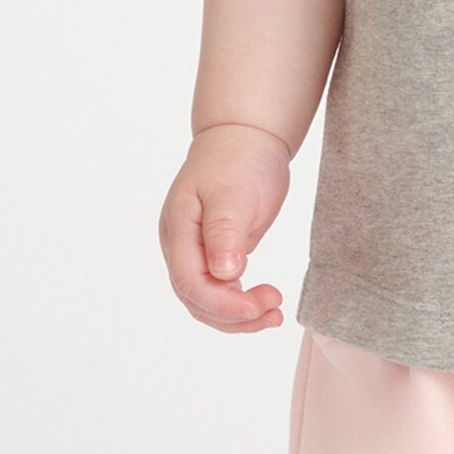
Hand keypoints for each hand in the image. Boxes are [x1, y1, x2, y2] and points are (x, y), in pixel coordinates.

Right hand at [159, 123, 291, 331]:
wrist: (244, 137)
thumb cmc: (237, 159)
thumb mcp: (233, 193)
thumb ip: (225, 233)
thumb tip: (224, 275)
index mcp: (178, 231)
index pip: (189, 283)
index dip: (222, 304)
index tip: (258, 307)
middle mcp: (181, 247)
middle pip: (196, 300)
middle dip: (234, 315)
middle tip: (275, 311)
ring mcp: (195, 252)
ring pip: (207, 301)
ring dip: (239, 316)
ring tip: (274, 315)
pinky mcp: (214, 254)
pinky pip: (220, 290)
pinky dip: (240, 303)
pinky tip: (264, 305)